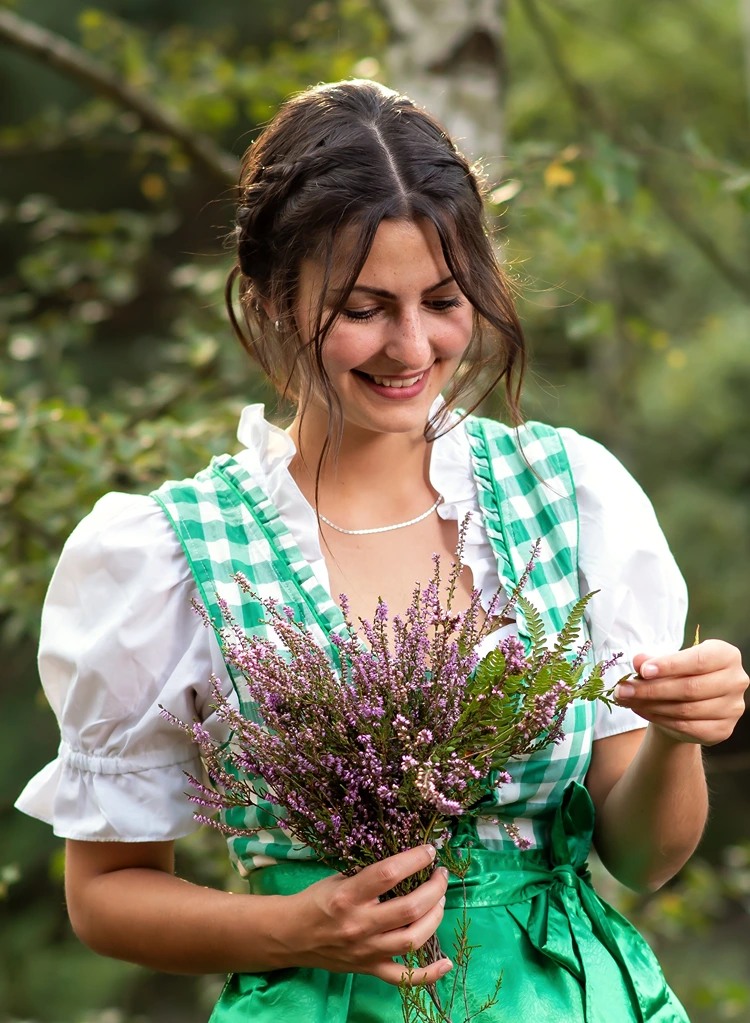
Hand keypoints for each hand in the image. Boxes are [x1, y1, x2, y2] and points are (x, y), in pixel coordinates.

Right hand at [279, 844, 451, 986]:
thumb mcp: (338, 878)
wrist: (291, 936)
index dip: (414, 860)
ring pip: (412, 939)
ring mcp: (366, 951)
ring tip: (440, 901)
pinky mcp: (369, 969)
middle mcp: (359, 925)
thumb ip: (369, 874)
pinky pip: (404, 978)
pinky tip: (447, 961)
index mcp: (347, 896)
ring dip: (435, 917)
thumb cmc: (316, 900)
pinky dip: (429, 973)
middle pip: (409, 908)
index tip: (429, 851)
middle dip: (434, 888)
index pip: (388, 874)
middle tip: (440, 875)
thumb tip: (405, 860)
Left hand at [614, 639, 748, 745]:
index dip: (669, 666)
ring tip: (626, 699)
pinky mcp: (723, 730)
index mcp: (726, 655)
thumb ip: (653, 660)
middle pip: (690, 688)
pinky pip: (687, 727)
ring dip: (651, 706)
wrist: (688, 702)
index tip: (642, 671)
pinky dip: (660, 719)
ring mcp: (732, 708)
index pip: (698, 660)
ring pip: (686, 710)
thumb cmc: (680, 674)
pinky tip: (641, 710)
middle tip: (623, 689)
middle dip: (651, 689)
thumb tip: (639, 661)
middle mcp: (736, 681)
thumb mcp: (666, 662)